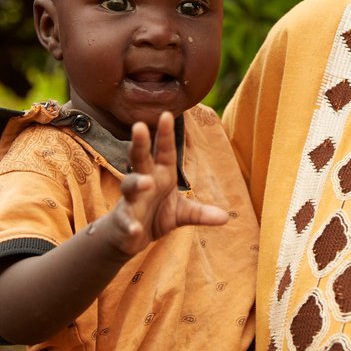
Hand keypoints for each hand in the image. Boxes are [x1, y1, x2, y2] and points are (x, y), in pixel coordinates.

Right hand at [102, 111, 228, 256]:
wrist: (130, 236)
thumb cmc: (156, 215)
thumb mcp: (182, 213)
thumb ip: (201, 213)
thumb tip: (226, 217)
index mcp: (161, 174)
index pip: (164, 150)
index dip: (165, 134)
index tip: (166, 114)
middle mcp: (144, 181)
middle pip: (140, 158)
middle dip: (140, 143)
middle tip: (139, 126)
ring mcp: (131, 200)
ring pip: (131, 186)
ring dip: (137, 183)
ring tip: (146, 183)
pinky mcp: (124, 220)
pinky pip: (126, 221)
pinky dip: (130, 225)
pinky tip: (135, 229)